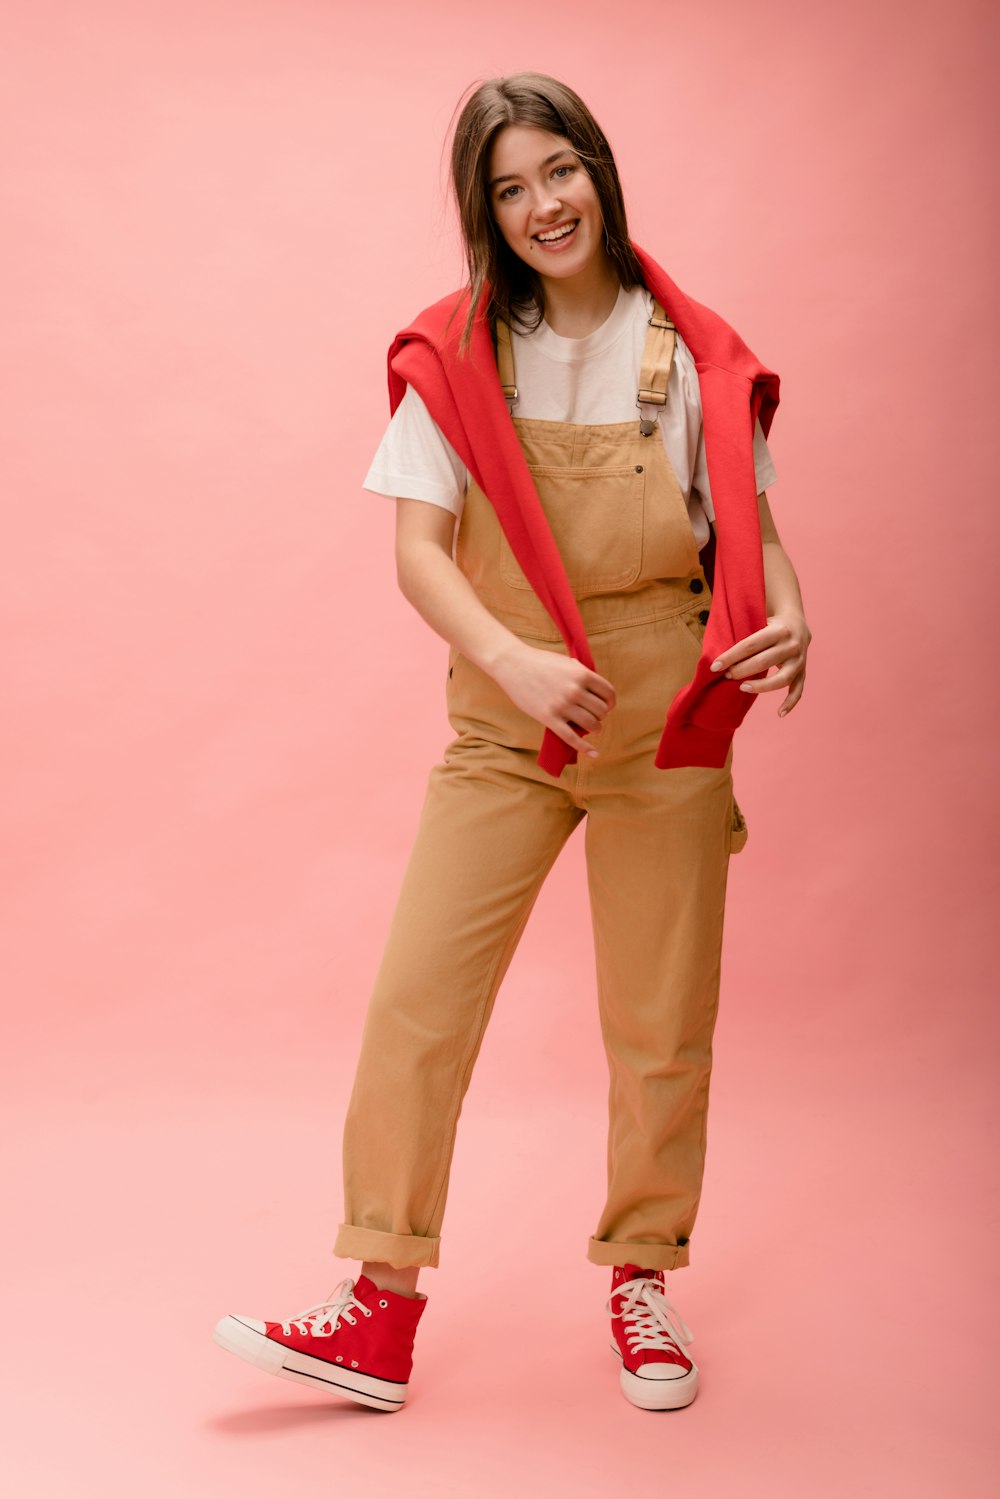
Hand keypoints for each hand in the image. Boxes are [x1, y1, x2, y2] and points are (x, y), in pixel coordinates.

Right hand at [493, 641, 616, 756]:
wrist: (513, 664)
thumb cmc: (540, 662)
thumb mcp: (566, 663)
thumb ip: (582, 675)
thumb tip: (595, 690)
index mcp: (582, 674)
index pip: (608, 693)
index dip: (610, 702)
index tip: (607, 706)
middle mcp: (574, 690)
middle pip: (601, 711)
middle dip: (601, 715)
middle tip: (594, 716)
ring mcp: (562, 705)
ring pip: (591, 724)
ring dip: (595, 728)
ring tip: (592, 728)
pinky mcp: (549, 718)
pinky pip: (571, 738)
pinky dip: (585, 748)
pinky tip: (594, 753)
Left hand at [709, 609, 810, 717]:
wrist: (797, 623)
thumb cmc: (768, 624)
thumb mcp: (759, 620)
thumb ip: (743, 634)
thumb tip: (717, 654)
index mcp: (778, 630)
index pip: (749, 645)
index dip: (730, 657)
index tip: (714, 667)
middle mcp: (791, 645)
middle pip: (763, 662)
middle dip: (741, 671)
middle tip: (726, 676)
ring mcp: (799, 660)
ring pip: (781, 679)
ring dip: (761, 687)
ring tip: (742, 688)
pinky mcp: (802, 672)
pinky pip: (798, 690)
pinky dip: (790, 703)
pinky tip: (780, 713)